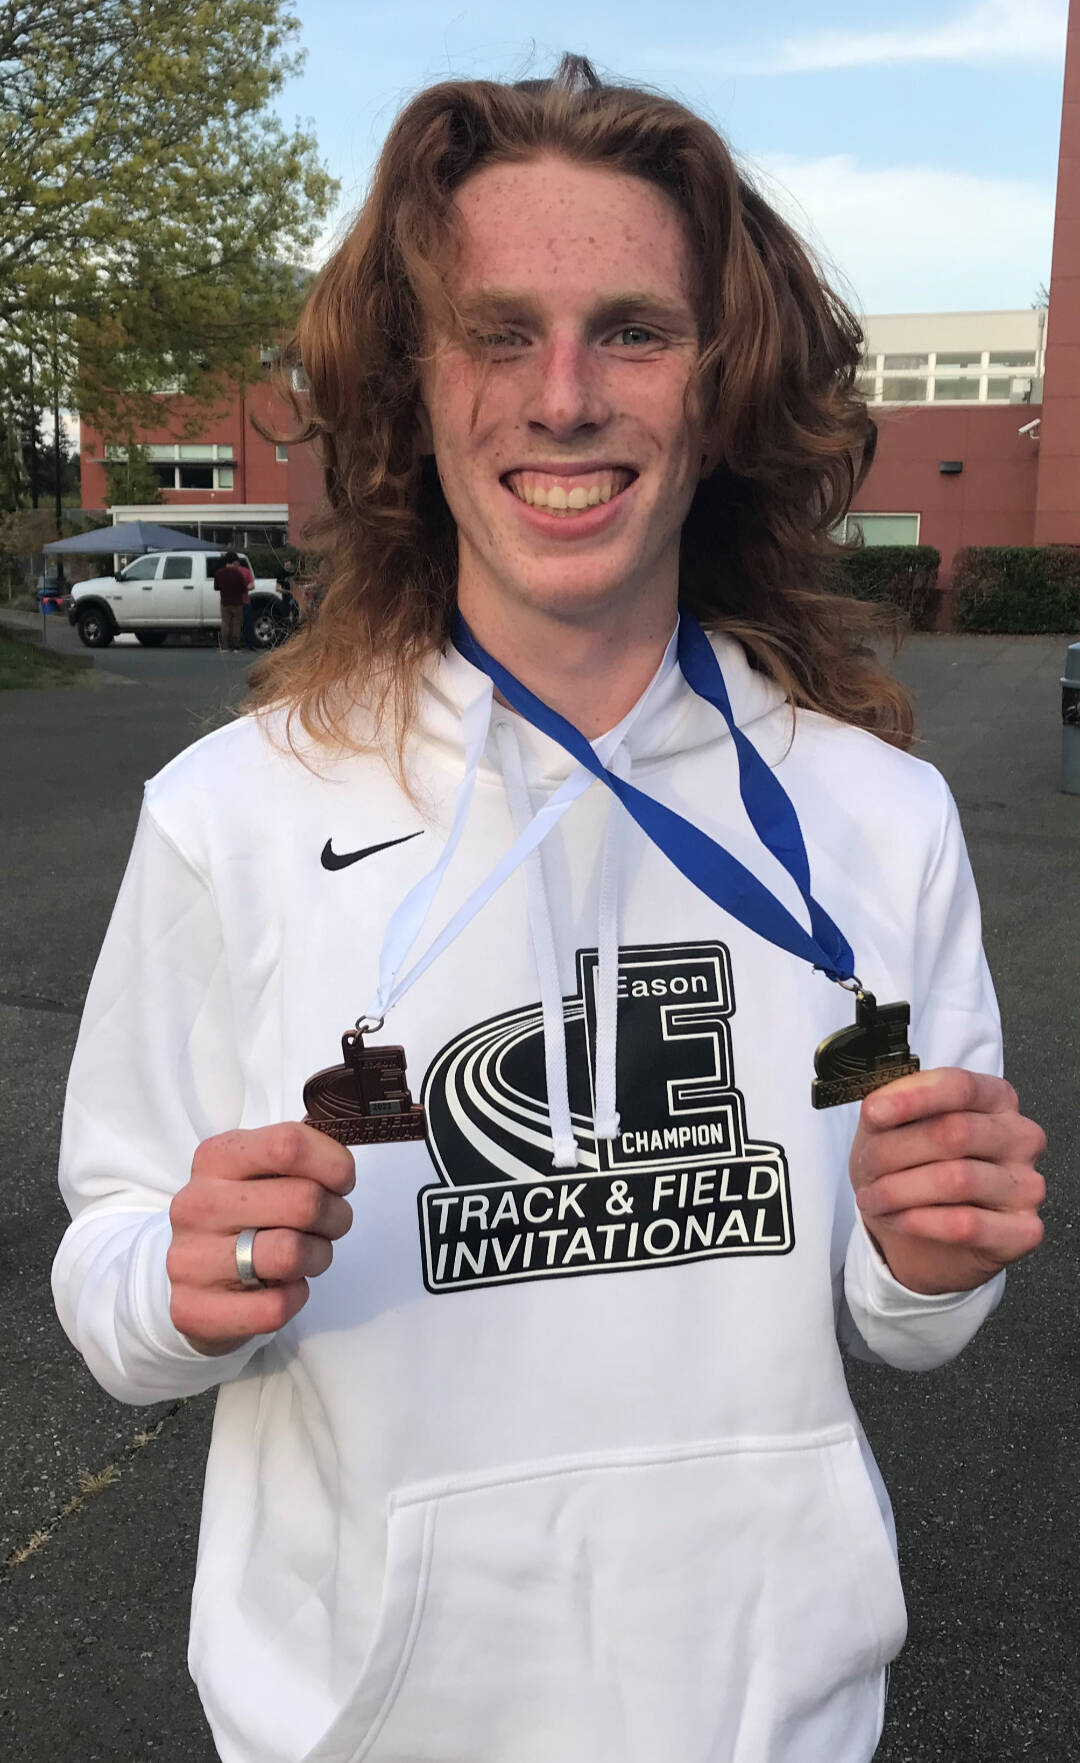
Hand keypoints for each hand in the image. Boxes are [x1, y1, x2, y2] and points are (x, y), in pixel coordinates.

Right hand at [167, 1122, 354, 1354]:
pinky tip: (283, 1287)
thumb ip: (297, 1158)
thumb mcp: (258, 1172)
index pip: (288, 1146)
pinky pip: (275, 1306)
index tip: (341, 1182)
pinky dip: (295, 1297)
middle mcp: (198, 1204)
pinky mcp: (194, 1309)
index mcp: (216, 1159)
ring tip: (308, 1255)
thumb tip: (341, 1162)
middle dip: (336, 1216)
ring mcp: (191, 1259)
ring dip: (318, 1257)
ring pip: (291, 1254)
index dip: (334, 1165)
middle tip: (331, 1223)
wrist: (191, 1278)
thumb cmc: (241, 1217)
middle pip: (303, 1202)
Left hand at [849, 1069, 1045, 1294]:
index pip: (960, 1086)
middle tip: (866, 1169)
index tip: (873, 1112)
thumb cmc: (915, 1169)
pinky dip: (921, 1221)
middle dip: (895, 1152)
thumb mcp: (894, 1130)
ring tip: (873, 1199)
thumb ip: (891, 1109)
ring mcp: (1028, 1184)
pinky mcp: (1025, 1229)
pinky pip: (967, 1223)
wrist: (925, 1238)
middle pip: (956, 1133)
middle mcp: (1020, 1136)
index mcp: (995, 1098)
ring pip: (957, 1179)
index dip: (914, 1097)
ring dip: (900, 1191)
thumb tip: (878, 1106)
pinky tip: (898, 1219)